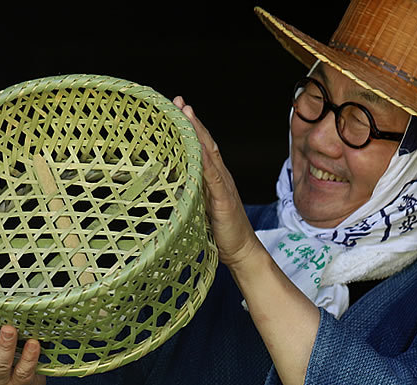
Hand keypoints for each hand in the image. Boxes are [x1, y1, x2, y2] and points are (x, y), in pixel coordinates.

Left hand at [173, 96, 265, 268]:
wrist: (242, 250)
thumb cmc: (222, 232)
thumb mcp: (201, 208)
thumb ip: (192, 193)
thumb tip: (174, 184)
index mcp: (215, 178)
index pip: (203, 147)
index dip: (191, 128)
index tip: (178, 109)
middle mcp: (221, 177)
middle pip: (206, 143)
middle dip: (193, 121)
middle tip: (179, 101)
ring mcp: (223, 186)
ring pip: (209, 153)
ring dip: (197, 132)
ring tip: (186, 113)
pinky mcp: (223, 198)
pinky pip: (213, 175)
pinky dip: (204, 159)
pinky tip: (197, 146)